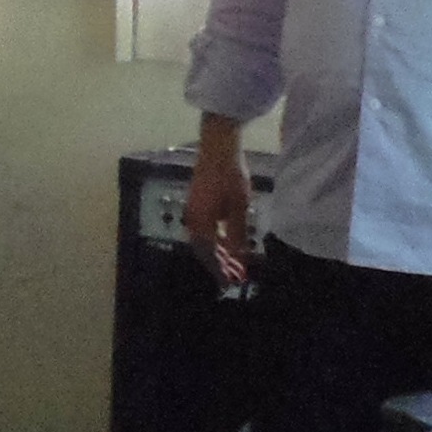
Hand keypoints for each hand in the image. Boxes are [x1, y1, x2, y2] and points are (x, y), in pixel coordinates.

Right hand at [184, 134, 255, 292]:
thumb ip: (237, 232)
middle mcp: (193, 219)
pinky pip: (202, 228)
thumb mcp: (239, 206)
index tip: (229, 283)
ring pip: (202, 239)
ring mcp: (192, 210)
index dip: (219, 270)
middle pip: (203, 249)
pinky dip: (213, 238)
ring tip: (231, 260)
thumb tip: (237, 254)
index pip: (209, 254)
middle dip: (218, 263)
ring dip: (215, 251)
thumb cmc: (230, 176)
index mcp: (201, 223)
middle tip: (233, 275)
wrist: (218, 147)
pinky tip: (224, 239)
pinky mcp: (195, 201)